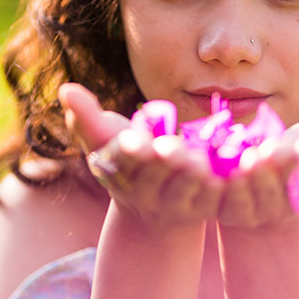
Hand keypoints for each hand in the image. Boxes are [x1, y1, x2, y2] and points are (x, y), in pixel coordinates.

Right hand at [60, 83, 222, 231]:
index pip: (122, 161)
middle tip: (172, 148)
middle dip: (162, 163)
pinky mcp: (203, 209)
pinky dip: (222, 188)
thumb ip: (84, 115)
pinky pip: (214, 201)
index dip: (128, 152)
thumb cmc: (125, 157)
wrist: (152, 205)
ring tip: (201, 162)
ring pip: (183, 192)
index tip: (134, 140)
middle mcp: (143, 193)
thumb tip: (65, 89)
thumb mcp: (101, 136)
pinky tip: (234, 171)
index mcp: (117, 172)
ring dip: (192, 179)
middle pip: (154, 178)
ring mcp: (174, 205)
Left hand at [218, 91, 298, 231]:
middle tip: (275, 151)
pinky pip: (222, 202)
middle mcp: (289, 203)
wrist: (262, 185)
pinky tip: (211, 168)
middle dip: (282, 168)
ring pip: (255, 196)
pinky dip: (217, 186)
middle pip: (288, 186)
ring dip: (252, 179)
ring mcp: (258, 211)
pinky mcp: (228, 212)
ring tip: (249, 159)